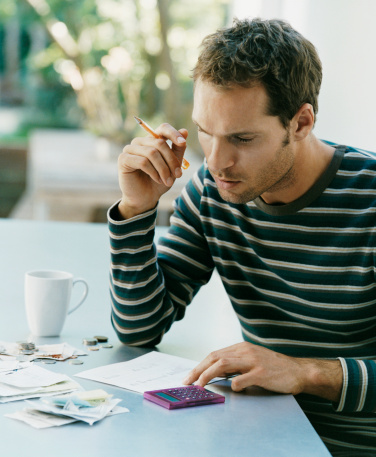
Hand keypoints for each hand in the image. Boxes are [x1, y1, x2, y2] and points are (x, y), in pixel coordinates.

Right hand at [117, 124, 187, 218]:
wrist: (146, 199)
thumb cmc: (159, 182)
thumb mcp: (173, 166)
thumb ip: (178, 150)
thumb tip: (185, 131)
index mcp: (152, 140)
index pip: (163, 128)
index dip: (174, 134)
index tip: (183, 144)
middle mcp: (140, 142)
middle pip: (159, 143)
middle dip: (171, 160)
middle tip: (178, 175)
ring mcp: (130, 149)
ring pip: (152, 153)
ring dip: (163, 169)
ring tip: (168, 181)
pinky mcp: (123, 159)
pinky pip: (143, 162)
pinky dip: (153, 172)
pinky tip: (156, 179)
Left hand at [182, 342, 342, 401]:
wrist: (297, 371)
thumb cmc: (273, 367)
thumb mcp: (251, 360)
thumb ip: (235, 364)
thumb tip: (215, 372)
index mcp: (241, 348)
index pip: (215, 354)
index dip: (200, 365)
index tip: (190, 376)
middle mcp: (245, 351)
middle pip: (215, 358)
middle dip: (199, 370)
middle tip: (188, 381)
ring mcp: (253, 361)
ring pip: (224, 364)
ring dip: (209, 375)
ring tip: (200, 385)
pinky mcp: (262, 373)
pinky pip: (243, 379)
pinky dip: (234, 384)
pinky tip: (232, 390)